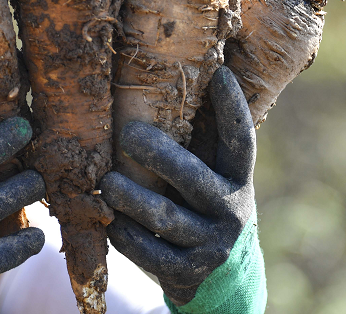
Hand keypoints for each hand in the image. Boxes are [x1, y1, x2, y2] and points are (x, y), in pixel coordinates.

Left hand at [99, 67, 256, 305]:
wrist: (214, 267)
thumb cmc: (199, 199)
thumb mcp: (208, 170)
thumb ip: (195, 138)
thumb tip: (167, 75)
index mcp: (237, 178)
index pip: (240, 141)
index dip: (233, 108)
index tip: (219, 74)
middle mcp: (230, 210)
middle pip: (192, 179)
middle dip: (158, 156)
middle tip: (128, 135)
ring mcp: (209, 243)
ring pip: (164, 217)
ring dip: (131, 197)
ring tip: (106, 181)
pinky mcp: (186, 271)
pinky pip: (148, 251)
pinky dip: (124, 233)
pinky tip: (108, 218)